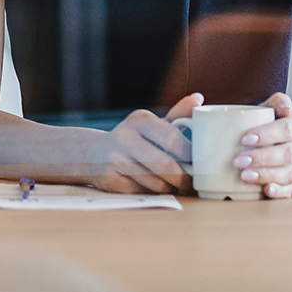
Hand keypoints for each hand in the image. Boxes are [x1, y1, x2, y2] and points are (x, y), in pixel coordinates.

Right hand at [86, 92, 202, 193]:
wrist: (94, 154)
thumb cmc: (134, 140)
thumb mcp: (154, 125)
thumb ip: (178, 114)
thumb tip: (198, 99)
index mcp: (140, 119)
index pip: (173, 139)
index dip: (189, 156)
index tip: (198, 164)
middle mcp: (124, 135)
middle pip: (165, 164)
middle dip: (182, 178)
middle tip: (188, 182)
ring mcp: (114, 157)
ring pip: (155, 182)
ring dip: (168, 188)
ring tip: (171, 185)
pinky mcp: (108, 178)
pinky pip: (141, 191)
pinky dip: (150, 193)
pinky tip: (149, 186)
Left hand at [232, 93, 291, 198]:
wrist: (287, 143)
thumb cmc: (271, 125)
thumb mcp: (271, 109)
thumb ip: (276, 101)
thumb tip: (286, 106)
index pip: (288, 129)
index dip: (267, 134)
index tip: (244, 138)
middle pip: (289, 154)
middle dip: (263, 158)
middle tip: (238, 160)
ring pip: (290, 173)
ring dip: (267, 175)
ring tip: (245, 175)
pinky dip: (280, 192)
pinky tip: (267, 190)